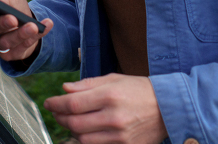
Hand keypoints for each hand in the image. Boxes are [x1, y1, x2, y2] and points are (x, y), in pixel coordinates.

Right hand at [0, 0, 52, 61]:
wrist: (26, 16)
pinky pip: (22, 48)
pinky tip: (44, 26)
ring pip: (4, 43)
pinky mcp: (10, 54)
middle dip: (1, 24)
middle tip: (13, 18)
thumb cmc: (9, 1)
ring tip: (32, 26)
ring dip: (19, 34)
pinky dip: (34, 38)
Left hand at [44, 74, 166, 143]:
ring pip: (83, 139)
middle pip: (74, 123)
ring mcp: (120, 135)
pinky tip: (86, 131)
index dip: (55, 104)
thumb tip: (64, 89)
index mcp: (110, 96)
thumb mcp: (114, 79)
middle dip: (60, 118)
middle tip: (56, 112)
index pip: (72, 104)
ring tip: (71, 121)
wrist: (169, 107)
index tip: (49, 102)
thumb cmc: (139, 90)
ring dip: (72, 130)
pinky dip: (87, 140)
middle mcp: (114, 117)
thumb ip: (87, 84)